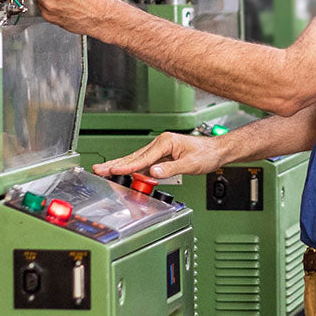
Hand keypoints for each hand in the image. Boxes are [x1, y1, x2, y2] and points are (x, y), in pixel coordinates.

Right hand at [92, 131, 226, 179]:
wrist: (216, 151)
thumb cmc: (206, 154)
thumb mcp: (191, 164)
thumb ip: (170, 169)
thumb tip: (153, 173)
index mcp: (166, 142)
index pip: (144, 157)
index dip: (129, 165)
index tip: (115, 169)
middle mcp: (160, 144)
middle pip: (134, 156)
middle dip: (116, 163)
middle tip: (99, 168)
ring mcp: (160, 150)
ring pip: (136, 159)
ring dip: (121, 165)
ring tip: (104, 170)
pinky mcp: (161, 157)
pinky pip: (143, 163)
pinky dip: (132, 168)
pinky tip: (123, 172)